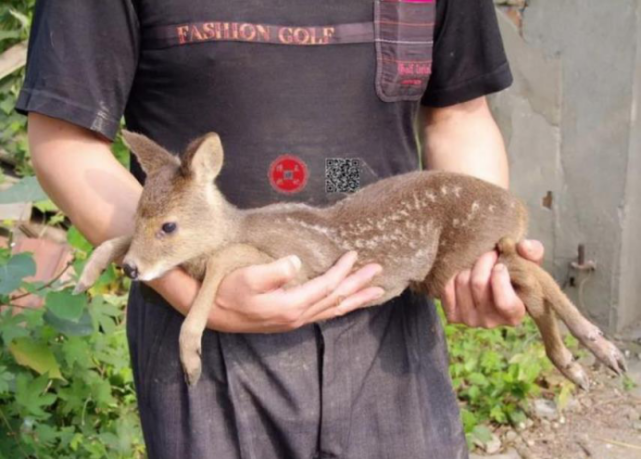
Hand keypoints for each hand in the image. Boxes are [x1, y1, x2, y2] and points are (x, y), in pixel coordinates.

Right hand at [209, 251, 383, 332]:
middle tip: (379, 274)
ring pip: (332, 310)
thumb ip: (274, 271)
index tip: (354, 254)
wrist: (211, 312)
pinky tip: (344, 302)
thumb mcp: (247, 277)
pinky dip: (339, 306)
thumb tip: (296, 262)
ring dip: (354, 299)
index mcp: (291, 305)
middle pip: (336, 299)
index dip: (343, 270)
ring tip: (374, 292)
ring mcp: (294, 320)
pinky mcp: (288, 319)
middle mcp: (297, 316)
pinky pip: (323, 313)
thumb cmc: (227, 290)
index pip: (327, 286)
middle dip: (358, 286)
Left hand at [442, 240, 544, 327]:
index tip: (501, 265)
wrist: (494, 286)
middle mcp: (491, 322)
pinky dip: (454, 276)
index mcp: (514, 315)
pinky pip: (447, 288)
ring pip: (462, 281)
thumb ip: (533, 252)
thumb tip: (523, 246)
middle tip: (490, 255)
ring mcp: (470, 320)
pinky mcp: (453, 315)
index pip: (505, 302)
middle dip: (484, 261)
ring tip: (479, 266)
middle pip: (478, 283)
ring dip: (470, 267)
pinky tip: (466, 275)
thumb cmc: (515, 275)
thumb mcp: (529, 263)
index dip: (500, 278)